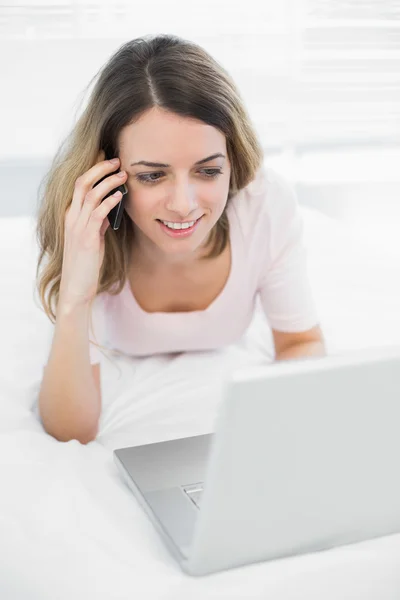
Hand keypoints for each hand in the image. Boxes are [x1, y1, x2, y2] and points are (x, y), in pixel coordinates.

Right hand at [58, 151, 127, 308]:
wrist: (77, 287)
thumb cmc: (86, 264)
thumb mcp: (92, 238)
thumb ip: (97, 222)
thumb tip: (108, 208)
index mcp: (71, 215)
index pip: (80, 184)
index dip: (94, 170)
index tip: (109, 161)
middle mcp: (71, 217)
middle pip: (83, 182)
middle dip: (100, 168)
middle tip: (117, 161)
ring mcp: (77, 227)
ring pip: (91, 194)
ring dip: (108, 182)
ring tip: (123, 174)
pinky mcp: (86, 238)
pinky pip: (97, 213)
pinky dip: (109, 201)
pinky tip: (120, 195)